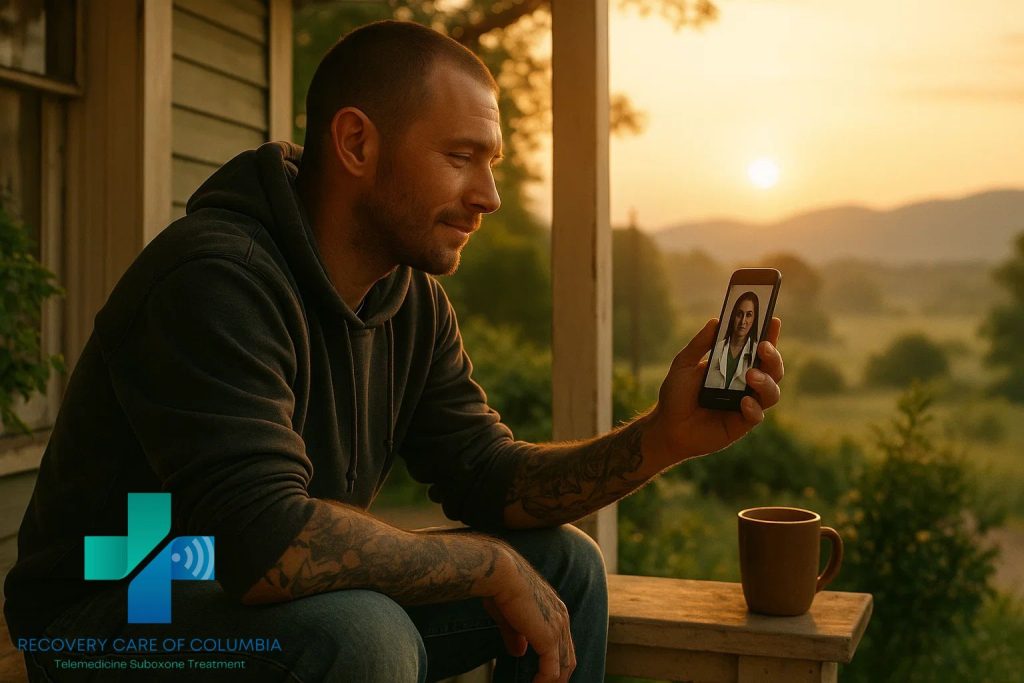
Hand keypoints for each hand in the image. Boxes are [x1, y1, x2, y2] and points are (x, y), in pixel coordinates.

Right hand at [485, 550, 575, 682]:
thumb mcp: (509, 616)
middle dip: (558, 678)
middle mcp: (562, 618)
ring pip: (563, 667)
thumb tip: (518, 652)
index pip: (563, 644)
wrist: (500, 574)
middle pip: (568, 658)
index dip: (555, 663)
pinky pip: (551, 670)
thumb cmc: (500, 588)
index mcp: (555, 611)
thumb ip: (516, 635)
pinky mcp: (548, 638)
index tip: (542, 676)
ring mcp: (558, 628)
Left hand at [644, 317, 783, 465]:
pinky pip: (757, 415)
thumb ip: (700, 344)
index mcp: (735, 366)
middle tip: (763, 348)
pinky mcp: (741, 424)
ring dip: (766, 381)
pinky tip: (743, 402)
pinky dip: (753, 408)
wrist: (666, 426)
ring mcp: (746, 404)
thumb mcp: (684, 364)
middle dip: (773, 357)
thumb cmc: (675, 394)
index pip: (758, 350)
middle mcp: (745, 384)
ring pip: (772, 392)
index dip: (769, 335)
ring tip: (751, 376)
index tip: (773, 320)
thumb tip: (716, 321)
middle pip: (773, 369)